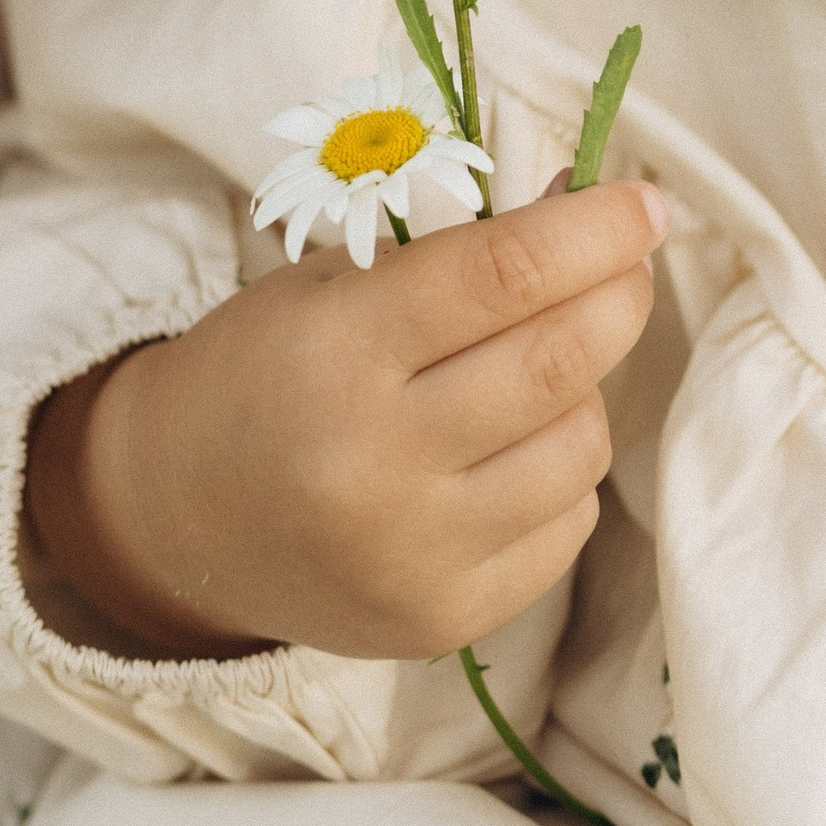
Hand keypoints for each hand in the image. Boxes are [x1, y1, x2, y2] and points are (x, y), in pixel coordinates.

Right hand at [24, 178, 667, 661]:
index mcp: (336, 352)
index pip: (503, 275)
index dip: (594, 230)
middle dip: (618, 294)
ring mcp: (412, 557)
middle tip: (628, 259)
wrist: (180, 518)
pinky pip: (566, 528)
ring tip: (545, 360)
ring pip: (578, 447)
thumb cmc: (267, 368)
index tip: (645, 202)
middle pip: (556, 361)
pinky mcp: (441, 623)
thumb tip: (594, 213)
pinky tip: (518, 445)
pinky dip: (564, 469)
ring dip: (588, 387)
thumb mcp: (337, 283)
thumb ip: (462, 255)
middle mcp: (373, 463)